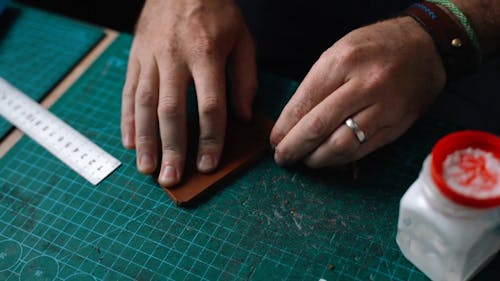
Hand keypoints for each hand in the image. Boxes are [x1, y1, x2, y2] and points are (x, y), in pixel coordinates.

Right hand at [121, 0, 256, 186]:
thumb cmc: (217, 12)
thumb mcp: (243, 39)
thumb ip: (246, 79)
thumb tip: (244, 117)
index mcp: (207, 54)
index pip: (210, 105)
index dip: (210, 138)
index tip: (209, 164)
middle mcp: (175, 57)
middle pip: (172, 110)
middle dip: (172, 148)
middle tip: (172, 179)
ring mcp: (151, 57)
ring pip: (144, 104)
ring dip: (145, 140)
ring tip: (146, 169)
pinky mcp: (135, 56)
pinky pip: (129, 91)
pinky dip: (127, 119)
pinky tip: (128, 141)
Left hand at [270, 16, 446, 167]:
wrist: (425, 47)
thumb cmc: (375, 48)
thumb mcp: (338, 52)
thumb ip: (315, 86)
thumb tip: (290, 121)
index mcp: (343, 62)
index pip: (304, 104)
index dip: (284, 127)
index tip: (274, 139)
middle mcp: (365, 85)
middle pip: (318, 127)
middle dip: (294, 148)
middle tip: (282, 157)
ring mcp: (385, 108)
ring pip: (341, 146)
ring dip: (316, 159)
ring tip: (304, 159)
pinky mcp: (397, 126)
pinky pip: (362, 151)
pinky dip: (339, 159)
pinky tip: (327, 158)